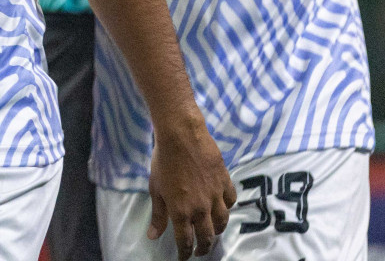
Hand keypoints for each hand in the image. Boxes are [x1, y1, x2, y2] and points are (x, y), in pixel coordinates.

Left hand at [148, 111, 234, 257]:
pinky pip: (231, 201)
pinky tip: (222, 207)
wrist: (181, 135)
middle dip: (203, 247)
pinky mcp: (225, 182)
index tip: (183, 258)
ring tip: (212, 233)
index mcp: (181, 211)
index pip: (185, 241)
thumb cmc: (163, 160)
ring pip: (222, 222)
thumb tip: (153, 236)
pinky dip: (227, 207)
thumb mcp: (156, 188)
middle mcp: (201, 208)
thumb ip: (158, 215)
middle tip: (199, 251)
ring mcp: (215, 196)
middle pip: (206, 236)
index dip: (184, 253)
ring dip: (217, 231)